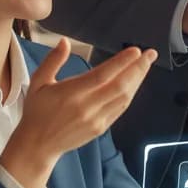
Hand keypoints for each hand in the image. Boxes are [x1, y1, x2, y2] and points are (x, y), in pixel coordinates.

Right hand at [0, 38, 156, 187]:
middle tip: (151, 53)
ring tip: (146, 65)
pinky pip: (120, 109)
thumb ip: (53, 60)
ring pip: (124, 98)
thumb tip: (65, 41)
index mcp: (72, 93)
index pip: (103, 75)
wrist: (37, 145)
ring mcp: (96, 119)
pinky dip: (130, 94)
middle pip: (120, 86)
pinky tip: (134, 83)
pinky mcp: (100, 128)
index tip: (136, 50)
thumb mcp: (38, 81)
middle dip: (139, 68)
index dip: (122, 62)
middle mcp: (87, 107)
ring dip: (138, 80)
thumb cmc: (36, 110)